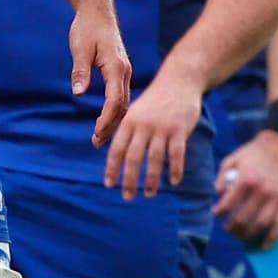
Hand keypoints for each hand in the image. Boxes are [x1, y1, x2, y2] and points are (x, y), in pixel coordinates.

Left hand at [71, 6, 136, 150]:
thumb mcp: (80, 49)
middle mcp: (124, 71)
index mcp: (117, 67)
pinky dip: (114, 111)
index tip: (97, 133)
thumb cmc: (87, 28)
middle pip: (122, 105)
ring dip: (113, 120)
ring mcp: (124, 71)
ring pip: (123, 102)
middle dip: (111, 126)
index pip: (114, 100)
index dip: (106, 119)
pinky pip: (120, 96)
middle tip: (97, 143)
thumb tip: (79, 93)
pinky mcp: (120, 71)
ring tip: (100, 137)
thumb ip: (80, 71)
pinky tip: (107, 120)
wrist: (97, 11)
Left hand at [107, 70, 205, 197]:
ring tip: (149, 194)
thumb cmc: (154, 101)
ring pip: (155, 158)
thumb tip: (97, 143)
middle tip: (127, 197)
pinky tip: (174, 181)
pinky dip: (175, 169)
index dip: (112, 168)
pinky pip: (177, 153)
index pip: (117, 148)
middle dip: (130, 179)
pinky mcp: (180, 129)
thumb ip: (120, 129)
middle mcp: (143, 125)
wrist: (178, 81)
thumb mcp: (134, 111)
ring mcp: (162, 127)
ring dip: (152, 179)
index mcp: (129, 121)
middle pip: (134, 157)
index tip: (109, 184)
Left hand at [214, 125, 277, 246]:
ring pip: (260, 225)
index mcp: (247, 179)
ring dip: (247, 234)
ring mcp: (276, 198)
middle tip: (227, 228)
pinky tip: (263, 245)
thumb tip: (218, 194)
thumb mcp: (233, 158)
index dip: (219, 212)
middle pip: (243, 219)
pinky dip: (271, 238)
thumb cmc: (255, 152)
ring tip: (240, 234)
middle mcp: (262, 191)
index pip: (228, 204)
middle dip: (231, 227)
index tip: (216, 212)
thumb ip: (222, 176)